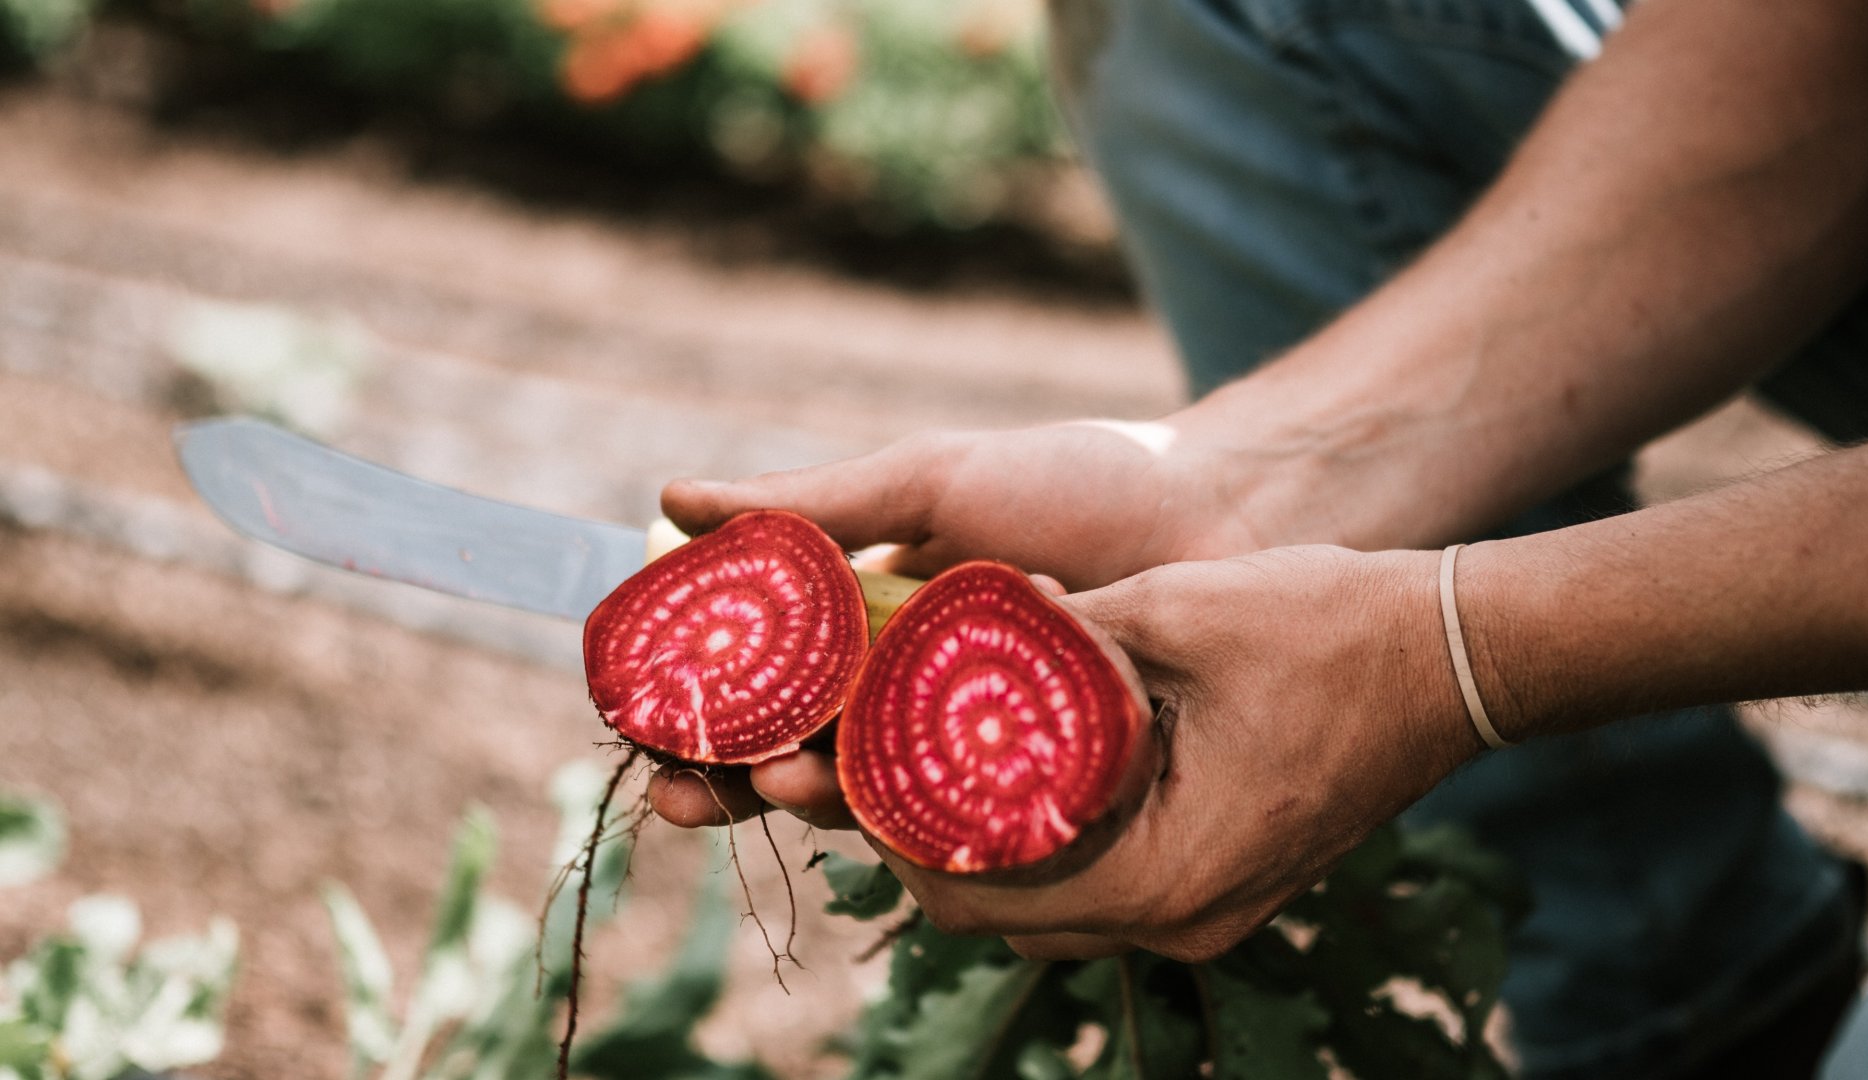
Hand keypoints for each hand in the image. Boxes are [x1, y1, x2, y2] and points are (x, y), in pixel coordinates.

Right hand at [648, 417, 1282, 830]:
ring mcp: (968, 747)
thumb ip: (810, 503)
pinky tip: (884, 818)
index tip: (640, 717)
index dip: (690, 706)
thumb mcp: (931, 481)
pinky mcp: (1033, 791)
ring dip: (807, 803)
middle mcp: (906, 692)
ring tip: (785, 785)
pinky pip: (956, 822)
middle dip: (729, 781)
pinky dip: (911, 825)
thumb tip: (670, 495)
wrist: (1226, 516)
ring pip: (863, 797)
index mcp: (866, 621)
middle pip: (790, 753)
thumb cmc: (1080, 486)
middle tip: (687, 791)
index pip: (754, 677)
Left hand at [852, 547, 1479, 961]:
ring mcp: (1206, 910)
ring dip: (978, 847)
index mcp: (1163, 872)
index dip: (892, 831)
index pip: (975, 892)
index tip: (843, 761)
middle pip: (999, 917)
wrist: (1453, 655)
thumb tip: (940, 628)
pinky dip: (1043, 842)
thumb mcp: (1170, 609)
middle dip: (921, 843)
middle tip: (867, 760)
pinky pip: (1100, 886)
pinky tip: (1015, 769)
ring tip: (924, 762)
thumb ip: (1050, 638)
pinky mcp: (1221, 885)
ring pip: (1045, 910)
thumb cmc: (1327, 626)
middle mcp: (1181, 918)